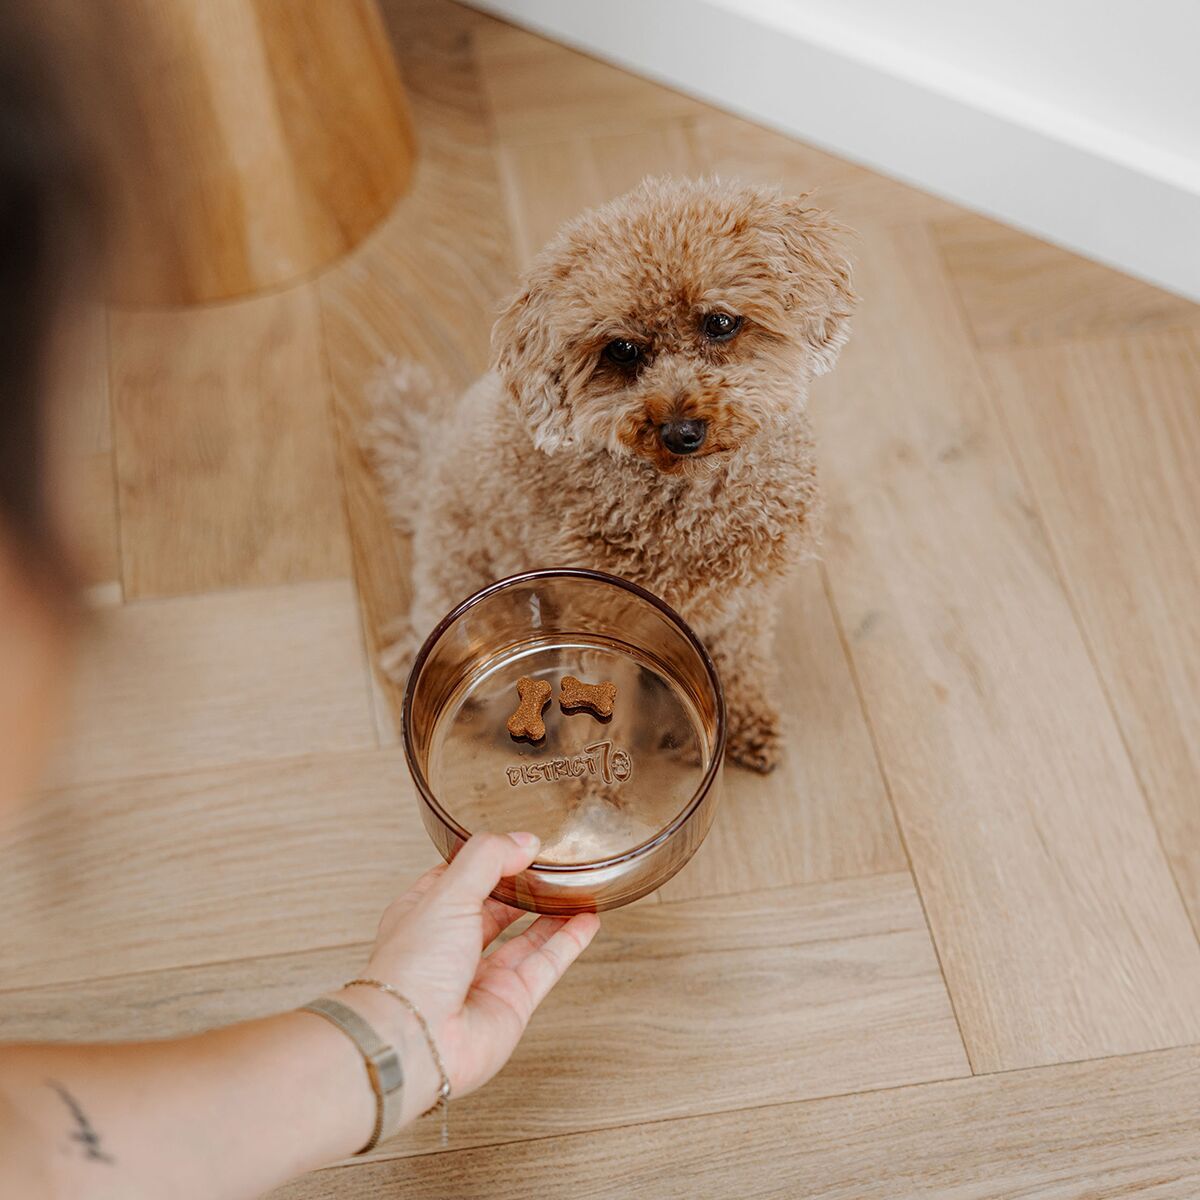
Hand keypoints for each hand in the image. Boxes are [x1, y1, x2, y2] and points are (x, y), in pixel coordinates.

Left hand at [347, 833, 599, 1111]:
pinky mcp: (510, 1003)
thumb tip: (523, 841)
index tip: (516, 843)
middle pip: (494, 909)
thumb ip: (487, 859)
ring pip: (525, 938)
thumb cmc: (411, 971)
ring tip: (576, 889)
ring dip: (552, 914)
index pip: (458, 879)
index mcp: (424, 915)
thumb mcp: (447, 893)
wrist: (414, 1041)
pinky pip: (546, 965)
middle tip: (551, 865)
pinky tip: (586, 922)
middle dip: (521, 888)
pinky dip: (569, 943)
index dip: (486, 860)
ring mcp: (482, 977)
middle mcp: (452, 947)